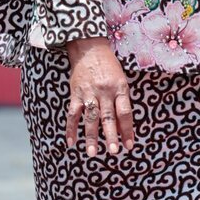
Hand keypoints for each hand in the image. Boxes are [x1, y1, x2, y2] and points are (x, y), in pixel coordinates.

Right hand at [66, 38, 134, 157]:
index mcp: (120, 88)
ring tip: (93, 153)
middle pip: (108, 117)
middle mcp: (104, 91)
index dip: (127, 130)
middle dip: (111, 136)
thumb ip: (121, 101)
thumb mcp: (121, 80)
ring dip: (91, 136)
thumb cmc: (109, 66)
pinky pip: (72, 114)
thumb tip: (121, 127)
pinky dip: (71, 128)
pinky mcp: (75, 94)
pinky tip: (71, 142)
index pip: (125, 113)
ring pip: (90, 118)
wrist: (89, 47)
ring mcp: (88, 93)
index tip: (129, 145)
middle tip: (114, 151)